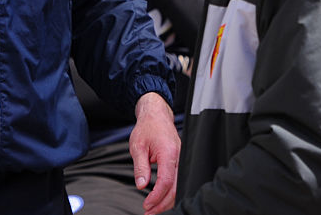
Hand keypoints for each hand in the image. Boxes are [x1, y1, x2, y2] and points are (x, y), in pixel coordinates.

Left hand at [130, 92, 180, 214]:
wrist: (156, 115)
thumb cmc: (147, 128)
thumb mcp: (137, 146)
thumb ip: (140, 167)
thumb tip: (141, 185)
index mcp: (169, 153)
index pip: (166, 182)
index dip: (157, 196)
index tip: (147, 205)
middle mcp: (179, 158)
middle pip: (176, 188)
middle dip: (163, 204)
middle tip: (149, 212)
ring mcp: (182, 160)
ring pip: (179, 187)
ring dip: (167, 200)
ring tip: (153, 209)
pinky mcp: (181, 162)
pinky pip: (178, 181)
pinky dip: (171, 192)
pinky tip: (161, 199)